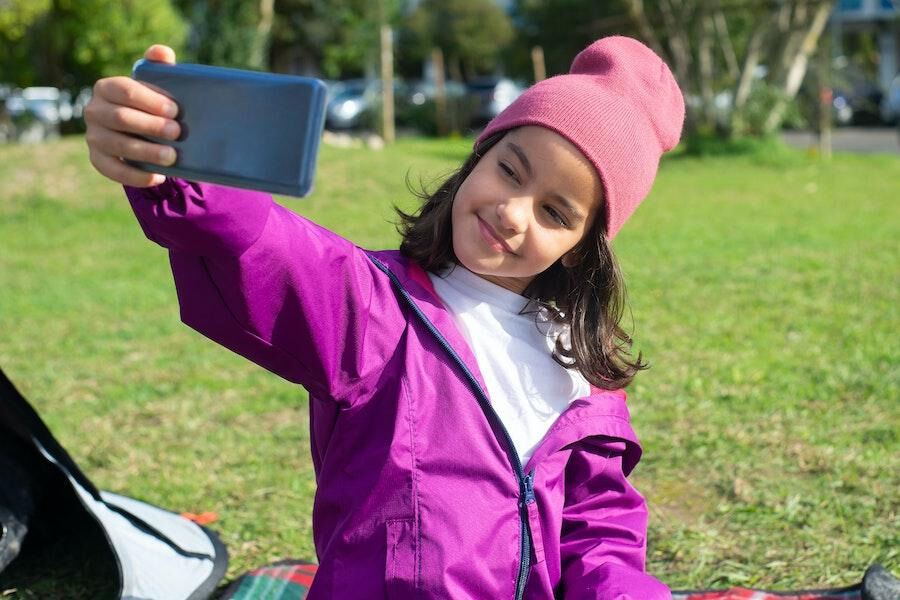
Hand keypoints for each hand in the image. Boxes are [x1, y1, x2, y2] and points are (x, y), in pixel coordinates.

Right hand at [84, 44, 180, 186]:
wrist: (139, 132)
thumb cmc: (149, 104)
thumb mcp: (154, 85)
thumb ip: (158, 67)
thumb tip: (162, 53)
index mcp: (106, 88)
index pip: (125, 91)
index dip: (151, 101)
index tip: (175, 111)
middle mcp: (94, 111)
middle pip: (121, 118)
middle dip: (151, 126)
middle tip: (177, 133)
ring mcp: (94, 137)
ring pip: (118, 145)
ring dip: (146, 152)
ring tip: (172, 157)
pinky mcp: (98, 159)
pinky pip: (113, 170)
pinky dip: (136, 176)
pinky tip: (157, 177)